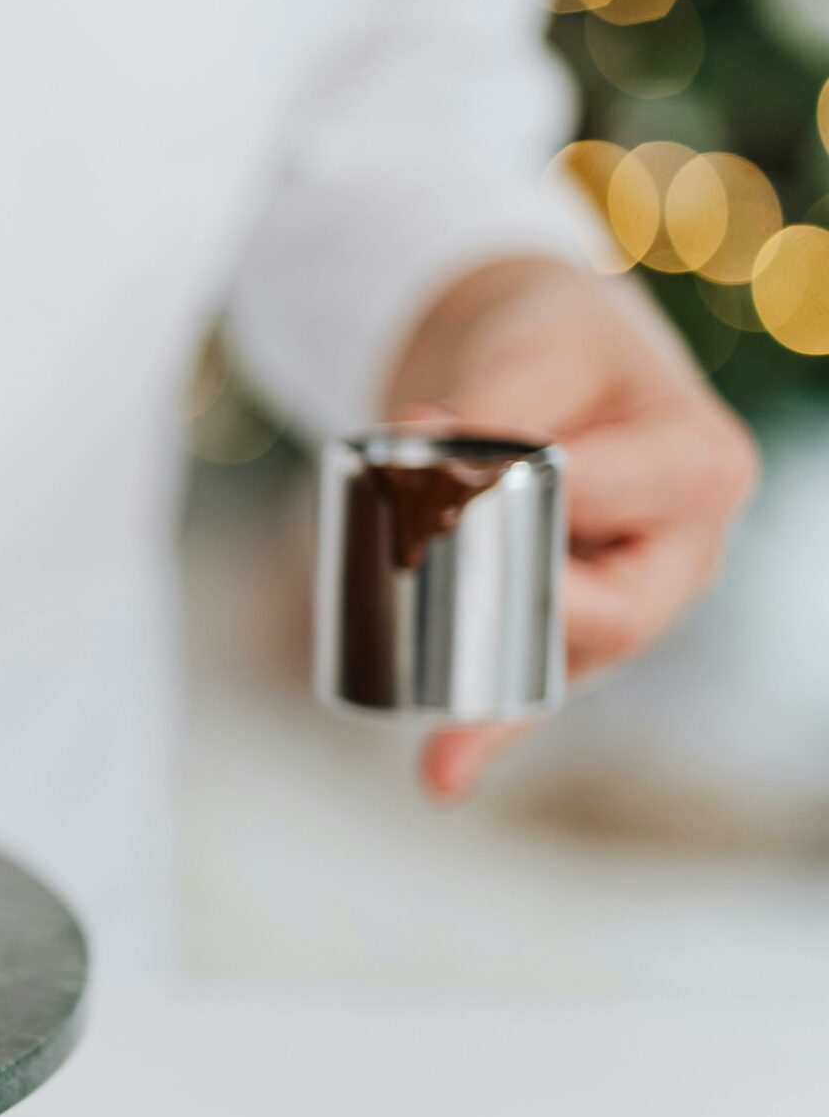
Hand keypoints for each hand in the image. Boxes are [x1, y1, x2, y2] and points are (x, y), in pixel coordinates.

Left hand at [382, 257, 758, 799]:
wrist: (547, 366)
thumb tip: (425, 441)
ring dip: (497, 696)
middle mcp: (680, 552)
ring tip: (444, 748)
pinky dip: (487, 729)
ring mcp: (627, 600)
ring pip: (565, 662)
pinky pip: (531, 686)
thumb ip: (494, 395)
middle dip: (508, 598)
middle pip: (606, 610)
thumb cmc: (561, 348)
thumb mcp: (539, 342)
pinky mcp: (567, 629)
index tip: (439, 484)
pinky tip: (442, 775)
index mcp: (699, 469)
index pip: (612, 500)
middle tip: (417, 562)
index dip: (525, 497)